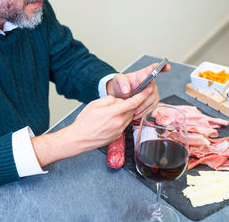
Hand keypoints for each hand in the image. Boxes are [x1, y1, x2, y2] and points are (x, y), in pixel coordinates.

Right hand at [30, 88, 153, 166]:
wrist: (80, 138)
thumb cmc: (84, 122)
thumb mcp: (94, 104)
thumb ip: (109, 99)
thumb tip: (118, 100)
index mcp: (114, 113)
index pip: (133, 102)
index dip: (143, 95)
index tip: (148, 89)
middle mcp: (119, 122)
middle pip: (133, 109)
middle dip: (135, 103)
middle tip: (131, 97)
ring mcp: (119, 130)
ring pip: (130, 117)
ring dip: (127, 111)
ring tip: (116, 110)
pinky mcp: (118, 136)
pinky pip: (125, 124)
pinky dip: (123, 119)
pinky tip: (113, 119)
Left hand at [106, 63, 170, 116]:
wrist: (119, 95)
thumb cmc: (120, 85)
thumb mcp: (118, 80)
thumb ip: (122, 81)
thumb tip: (126, 89)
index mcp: (143, 74)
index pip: (153, 68)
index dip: (161, 67)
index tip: (167, 66)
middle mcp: (150, 81)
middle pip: (152, 89)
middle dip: (143, 97)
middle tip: (134, 102)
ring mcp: (152, 91)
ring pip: (153, 99)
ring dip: (144, 106)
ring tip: (134, 110)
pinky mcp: (152, 100)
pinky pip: (152, 106)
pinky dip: (145, 111)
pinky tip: (137, 113)